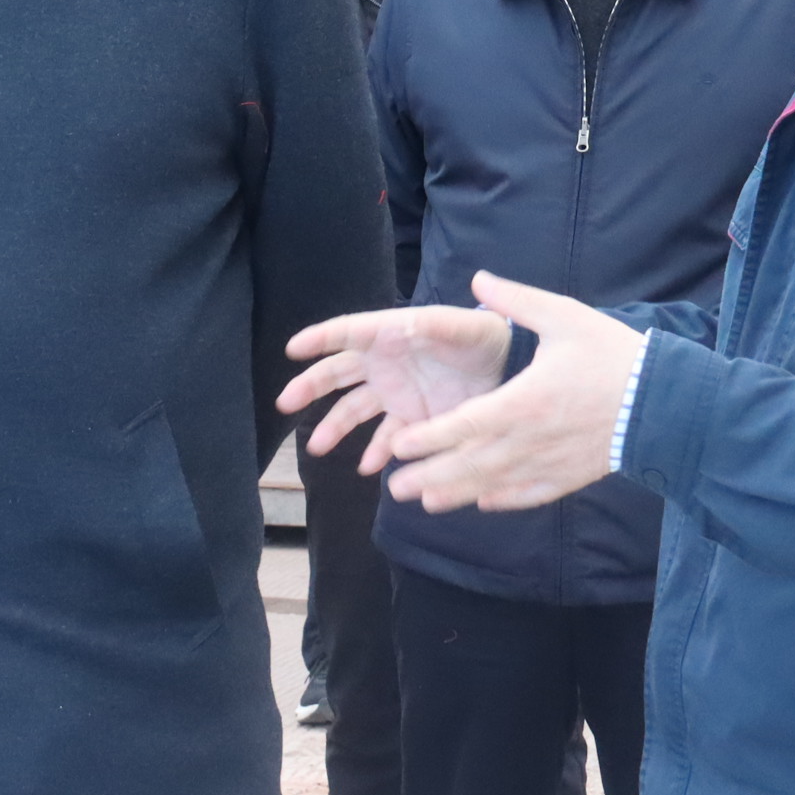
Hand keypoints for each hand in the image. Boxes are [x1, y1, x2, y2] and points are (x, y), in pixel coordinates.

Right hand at [280, 302, 514, 471]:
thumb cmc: (479, 336)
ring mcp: (396, 394)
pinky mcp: (413, 420)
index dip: (319, 338)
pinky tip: (367, 467)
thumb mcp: (458, 327)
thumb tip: (399, 326)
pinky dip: (376, 453)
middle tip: (285, 403)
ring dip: (334, 427)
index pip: (346, 333)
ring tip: (317, 447)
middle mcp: (384, 364)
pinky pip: (386, 438)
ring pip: (354, 411)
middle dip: (310, 387)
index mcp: (389, 334)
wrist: (509, 367)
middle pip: (337, 375)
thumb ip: (432, 326)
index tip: (292, 348)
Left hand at [367, 273, 650, 516]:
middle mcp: (530, 439)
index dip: (429, 438)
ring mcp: (550, 463)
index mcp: (523, 401)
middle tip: (396, 486)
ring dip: (458, 493)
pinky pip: (530, 494)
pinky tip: (483, 503)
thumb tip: (477, 280)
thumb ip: (517, 301)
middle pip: (471, 463)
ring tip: (425, 502)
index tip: (399, 445)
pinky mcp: (571, 477)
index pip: (464, 425)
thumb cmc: (614, 356)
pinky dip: (504, 500)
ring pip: (495, 484)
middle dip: (431, 475)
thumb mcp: (564, 317)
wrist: (666, 402)